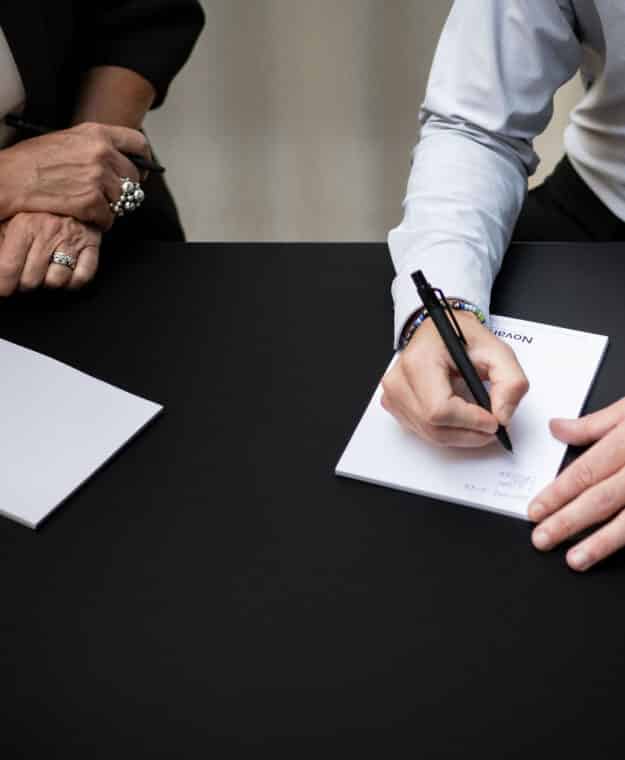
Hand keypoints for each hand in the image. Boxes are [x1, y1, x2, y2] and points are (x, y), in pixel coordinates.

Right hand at [0, 122, 149, 229]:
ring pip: (123, 201)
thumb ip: (94, 147)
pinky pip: (109, 218)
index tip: (141, 170)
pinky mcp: (92, 202)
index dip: (143, 160)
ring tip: (93, 206)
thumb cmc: (32, 161)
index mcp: (96, 134)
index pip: (138, 143)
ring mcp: (98, 178)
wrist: (9, 179)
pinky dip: (100, 222)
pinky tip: (86, 217)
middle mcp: (101, 154)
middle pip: (133, 178)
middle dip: (124, 190)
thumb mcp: (67, 140)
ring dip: (111, 208)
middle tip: (111, 196)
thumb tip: (116, 160)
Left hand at [0, 212, 101, 295]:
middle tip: (24, 275)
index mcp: (24, 225)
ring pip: (56, 281)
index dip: (3, 285)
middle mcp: (48, 233)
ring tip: (44, 272)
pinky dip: (73, 282)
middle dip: (24, 283)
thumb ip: (0, 239)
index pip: (8, 268)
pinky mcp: (92, 246)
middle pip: (31, 280)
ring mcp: (72, 241)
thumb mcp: (10, 219)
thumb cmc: (38, 208)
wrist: (73, 191)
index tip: (2, 290)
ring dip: (48, 282)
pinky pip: (82, 277)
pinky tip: (65, 274)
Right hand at [381, 311, 528, 446]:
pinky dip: (447, 431)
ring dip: (461, 435)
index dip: (470, 421)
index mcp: (419, 361)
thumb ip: (511, 382)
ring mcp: (393, 395)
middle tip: (492, 425)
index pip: (439, 410)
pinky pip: (424, 432)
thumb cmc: (461, 337)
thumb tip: (503, 416)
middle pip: (435, 428)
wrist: (440, 330)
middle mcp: (399, 380)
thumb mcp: (497, 350)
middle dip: (470, 433)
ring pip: (430, 435)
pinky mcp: (394, 405)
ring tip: (479, 421)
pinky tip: (460, 418)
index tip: (493, 420)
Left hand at [529, 399, 624, 570]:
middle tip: (542, 539)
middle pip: (601, 498)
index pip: (585, 472)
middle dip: (567, 522)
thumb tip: (558, 429)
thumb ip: (595, 424)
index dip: (557, 493)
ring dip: (600, 542)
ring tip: (574, 559)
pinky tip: (616, 552)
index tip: (536, 510)